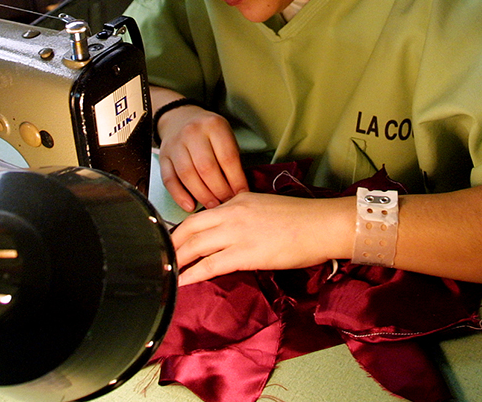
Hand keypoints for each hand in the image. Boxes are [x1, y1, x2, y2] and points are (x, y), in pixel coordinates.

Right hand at [157, 104, 248, 211]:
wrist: (180, 118)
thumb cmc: (207, 132)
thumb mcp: (225, 135)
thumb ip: (231, 158)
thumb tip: (239, 189)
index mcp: (213, 125)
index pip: (227, 157)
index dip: (236, 180)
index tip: (241, 194)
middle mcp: (192, 133)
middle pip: (206, 168)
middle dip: (219, 190)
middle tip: (227, 202)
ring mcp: (175, 144)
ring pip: (187, 175)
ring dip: (202, 195)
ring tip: (213, 206)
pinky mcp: (163, 157)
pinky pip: (169, 180)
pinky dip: (179, 196)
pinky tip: (190, 206)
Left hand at [170, 193, 352, 285]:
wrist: (321, 224)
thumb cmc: (301, 218)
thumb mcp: (264, 206)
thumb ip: (243, 215)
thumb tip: (230, 231)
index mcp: (236, 200)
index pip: (199, 215)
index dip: (180, 230)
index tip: (172, 242)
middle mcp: (231, 213)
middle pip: (189, 229)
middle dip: (171, 245)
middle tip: (159, 258)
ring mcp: (237, 233)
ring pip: (195, 247)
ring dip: (176, 261)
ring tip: (163, 272)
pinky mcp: (245, 254)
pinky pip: (209, 265)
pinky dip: (191, 275)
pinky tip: (181, 282)